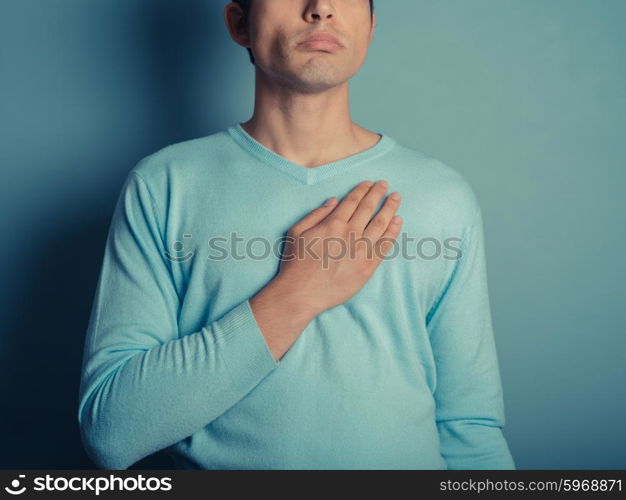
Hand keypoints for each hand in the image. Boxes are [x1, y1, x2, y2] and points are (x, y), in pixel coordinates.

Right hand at [273, 179, 402, 315]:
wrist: (302, 293)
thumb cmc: (296, 263)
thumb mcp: (297, 232)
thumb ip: (316, 214)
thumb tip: (333, 201)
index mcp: (333, 224)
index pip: (352, 202)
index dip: (362, 190)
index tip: (369, 183)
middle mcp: (350, 234)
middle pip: (368, 208)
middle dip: (378, 194)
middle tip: (384, 185)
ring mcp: (361, 250)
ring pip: (381, 223)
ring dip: (390, 208)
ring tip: (396, 198)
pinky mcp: (368, 266)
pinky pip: (385, 245)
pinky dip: (393, 231)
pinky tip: (398, 221)